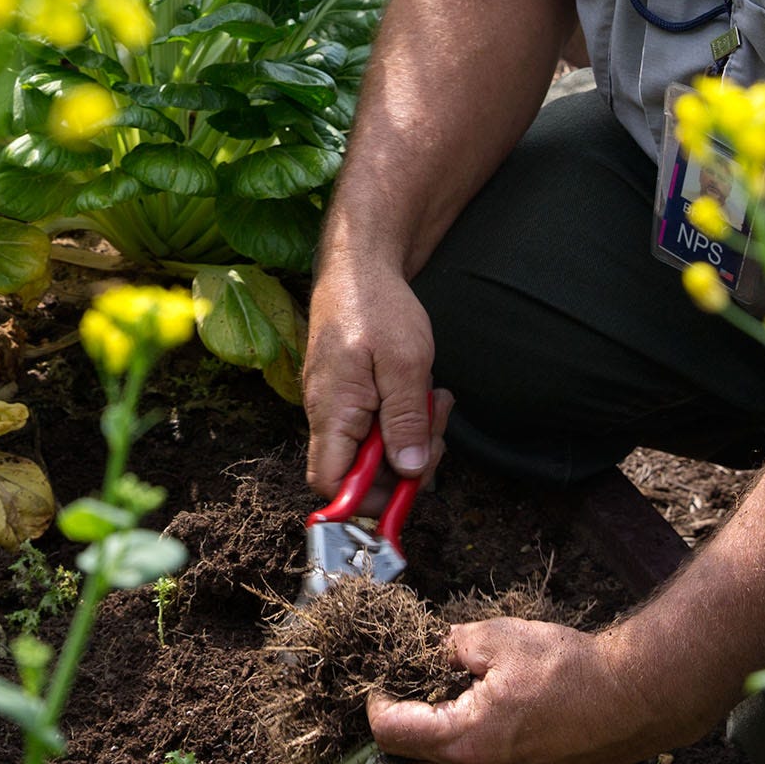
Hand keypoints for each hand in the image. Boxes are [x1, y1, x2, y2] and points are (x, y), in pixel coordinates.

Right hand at [303, 249, 450, 491]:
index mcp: (333, 411)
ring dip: (412, 436)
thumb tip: (411, 471)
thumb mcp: (405, 362)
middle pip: (360, 472)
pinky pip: (375, 425)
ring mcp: (338, 405)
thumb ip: (406, 419)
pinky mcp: (350, 395)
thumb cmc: (377, 305)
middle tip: (437, 432)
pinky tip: (425, 395)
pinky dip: (405, 418)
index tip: (409, 483)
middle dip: (406, 463)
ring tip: (437, 403)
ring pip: (374, 448)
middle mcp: (327, 414)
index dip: (367, 499)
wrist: (358, 263)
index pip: (331, 483)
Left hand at [367, 618, 676, 763]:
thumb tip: (426, 650)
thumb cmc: (570, 668)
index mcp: (464, 740)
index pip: (390, 735)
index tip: (381, 687)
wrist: (635, 699)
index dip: (377, 706)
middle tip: (406, 713)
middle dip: (395, 751)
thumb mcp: (498, 637)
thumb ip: (450, 645)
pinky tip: (482, 740)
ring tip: (441, 726)